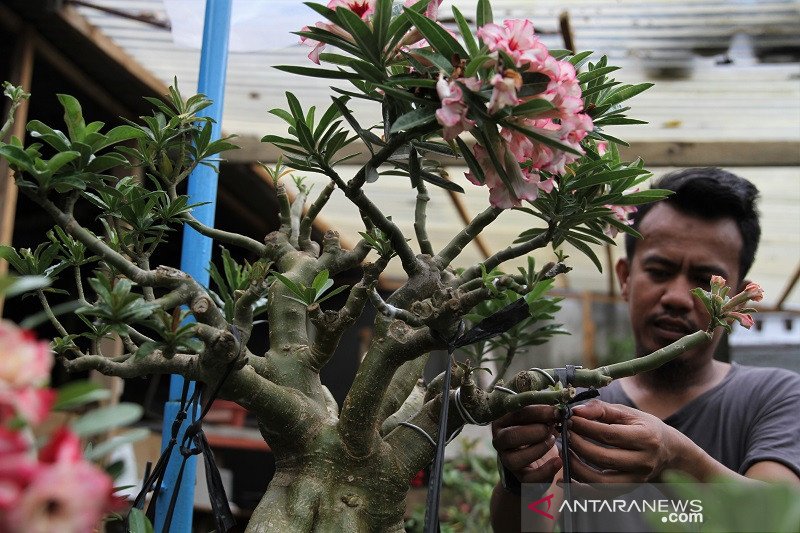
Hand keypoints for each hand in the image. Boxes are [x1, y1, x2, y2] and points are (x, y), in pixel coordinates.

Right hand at [492, 405, 561, 483]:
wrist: (535, 461)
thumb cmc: (536, 433)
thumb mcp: (537, 420)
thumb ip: (544, 414)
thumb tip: (559, 409)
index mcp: (502, 422)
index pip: (514, 414)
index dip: (537, 411)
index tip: (555, 411)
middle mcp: (499, 441)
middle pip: (509, 436)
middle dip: (534, 431)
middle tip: (552, 427)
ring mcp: (506, 460)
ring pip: (515, 458)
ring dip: (538, 448)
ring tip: (553, 441)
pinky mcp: (519, 477)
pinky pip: (529, 478)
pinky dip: (546, 470)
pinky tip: (558, 461)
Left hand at [566, 400, 687, 482]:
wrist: (668, 452)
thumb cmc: (643, 427)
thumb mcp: (627, 413)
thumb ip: (601, 409)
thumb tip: (576, 411)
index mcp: (645, 438)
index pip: (609, 435)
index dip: (585, 427)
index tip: (569, 420)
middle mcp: (643, 462)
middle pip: (603, 459)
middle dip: (578, 446)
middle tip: (564, 434)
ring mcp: (636, 479)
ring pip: (600, 482)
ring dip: (576, 468)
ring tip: (564, 452)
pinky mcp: (628, 490)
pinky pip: (600, 494)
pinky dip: (580, 488)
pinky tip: (564, 478)